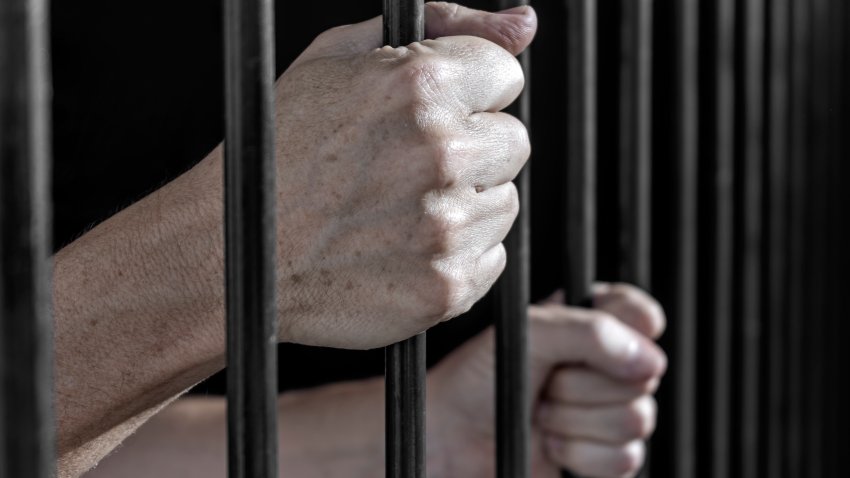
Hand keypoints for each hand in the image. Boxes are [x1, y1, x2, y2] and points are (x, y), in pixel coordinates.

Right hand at [248, 2, 535, 348]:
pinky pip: (490, 256)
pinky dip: (456, 253)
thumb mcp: (339, 58)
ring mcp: (445, 227)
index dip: (468, 92)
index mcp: (418, 85)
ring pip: (503, 201)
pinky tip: (403, 247)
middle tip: (407, 166)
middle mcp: (441, 154)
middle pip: (513, 141)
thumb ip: (444, 24)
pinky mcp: (447, 286)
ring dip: (464, 202)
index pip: (505, 74)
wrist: (230, 250)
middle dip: (471, 147)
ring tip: (397, 209)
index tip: (432, 112)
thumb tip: (525, 23)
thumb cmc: (280, 148)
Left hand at [428, 283, 666, 476]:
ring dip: (576, 420)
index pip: (642, 316)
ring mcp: (608, 411)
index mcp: (590, 323)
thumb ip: (590, 332)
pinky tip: (551, 443)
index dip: (627, 330)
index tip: (594, 339)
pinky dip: (580, 454)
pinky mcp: (605, 456)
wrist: (450, 437)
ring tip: (540, 412)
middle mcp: (605, 365)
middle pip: (645, 374)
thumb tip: (648, 360)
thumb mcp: (529, 334)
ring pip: (637, 418)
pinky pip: (626, 458)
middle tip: (544, 382)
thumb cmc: (478, 378)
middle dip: (583, 384)